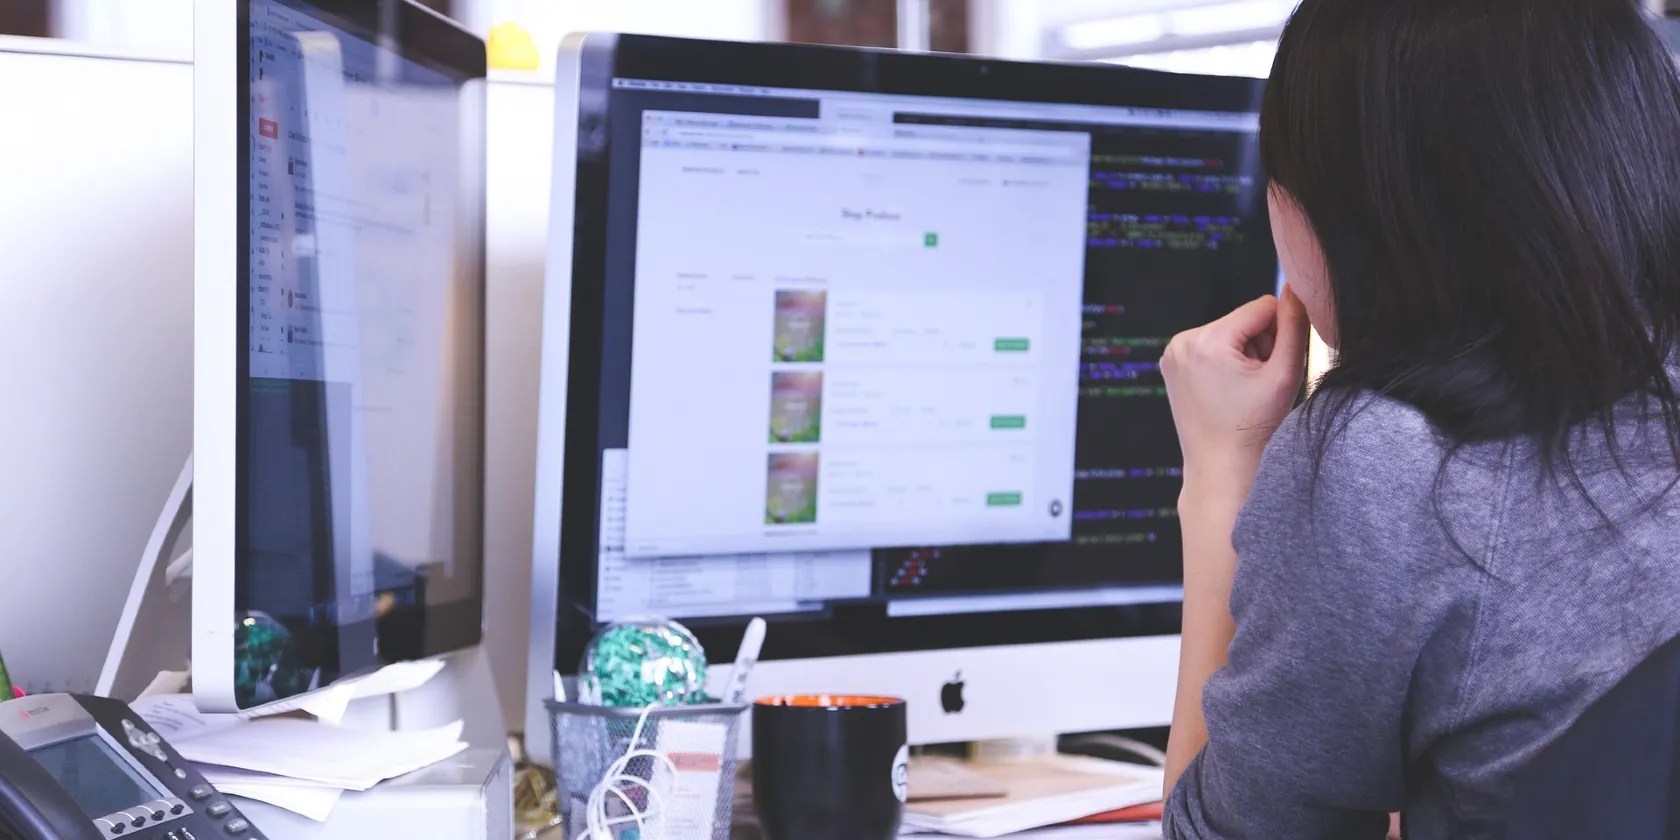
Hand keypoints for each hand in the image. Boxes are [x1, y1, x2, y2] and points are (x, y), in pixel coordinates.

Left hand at [1161, 286, 1309, 487]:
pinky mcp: (1172, 364)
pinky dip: (1225, 362)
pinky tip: (1227, 391)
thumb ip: (1295, 325)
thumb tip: (1297, 287)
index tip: (1276, 366)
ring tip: (1242, 391)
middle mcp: (1182, 341)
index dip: (1280, 333)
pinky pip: (1211, 347)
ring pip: (1229, 333)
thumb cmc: (1254, 428)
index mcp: (1207, 341)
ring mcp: (1172, 354)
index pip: (1263, 307)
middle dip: (1258, 346)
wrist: (1220, 468)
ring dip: (1243, 355)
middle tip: (1256, 384)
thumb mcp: (1284, 374)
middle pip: (1243, 320)